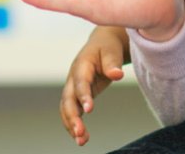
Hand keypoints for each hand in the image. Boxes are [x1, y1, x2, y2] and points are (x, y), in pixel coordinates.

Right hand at [61, 26, 128, 146]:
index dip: (83, 96)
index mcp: (81, 65)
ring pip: (68, 108)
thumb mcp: (111, 51)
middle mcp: (73, 78)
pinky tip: (83, 138)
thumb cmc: (108, 47)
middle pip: (68, 99)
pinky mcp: (78, 96)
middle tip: (79, 132)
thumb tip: (117, 75)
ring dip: (71, 125)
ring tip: (81, 141)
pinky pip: (74, 112)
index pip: (80, 82)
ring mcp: (73, 88)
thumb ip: (113, 63)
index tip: (89, 109)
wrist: (103, 44)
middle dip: (72, 117)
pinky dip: (76, 124)